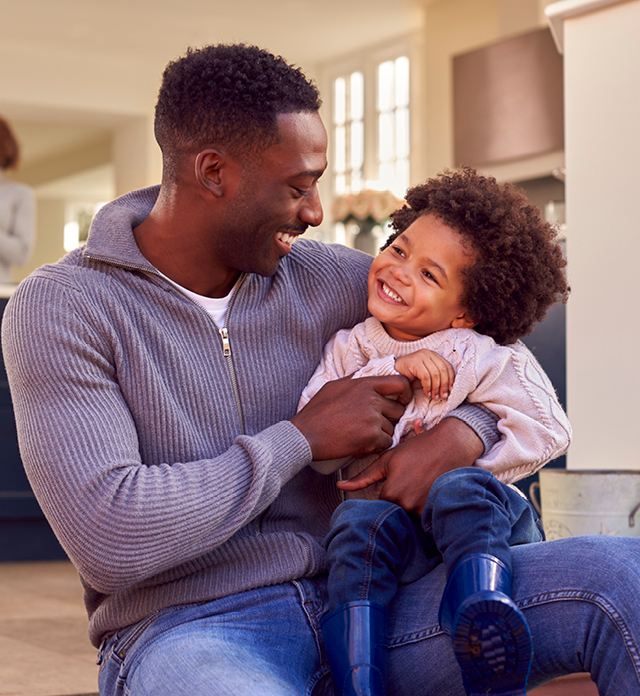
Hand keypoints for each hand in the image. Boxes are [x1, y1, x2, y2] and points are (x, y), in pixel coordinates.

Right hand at [291, 375, 412, 460]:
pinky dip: (376, 446)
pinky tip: (361, 445)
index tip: (400, 401)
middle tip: (376, 426)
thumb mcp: (334, 386)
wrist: (305, 435)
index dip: (404, 393)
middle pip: (398, 409)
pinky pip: (386, 442)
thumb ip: (354, 380)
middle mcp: (371, 399)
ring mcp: (372, 417)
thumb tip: (367, 374)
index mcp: (364, 384)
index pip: (400, 382)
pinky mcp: (371, 436)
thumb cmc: (316, 412)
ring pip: (391, 428)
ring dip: (381, 435)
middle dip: (390, 419)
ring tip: (362, 436)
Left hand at [337, 416, 483, 515]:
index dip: (383, 496)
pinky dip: (425, 505)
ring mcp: (424, 510)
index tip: (392, 484)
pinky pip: (425, 516)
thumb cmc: (418, 449)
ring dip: (411, 504)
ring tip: (420, 482)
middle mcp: (407, 506)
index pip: (378, 506)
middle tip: (409, 481)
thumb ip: (364, 477)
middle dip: (397, 500)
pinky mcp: (439, 510)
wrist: (452, 444)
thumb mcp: (388, 460)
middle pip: (394, 512)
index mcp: (391, 493)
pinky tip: (428, 488)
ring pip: (409, 515)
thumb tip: (340, 485)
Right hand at [395, 349, 454, 399]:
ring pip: (435, 373)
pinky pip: (426, 376)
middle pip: (443, 369)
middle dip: (445, 385)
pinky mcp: (414, 361)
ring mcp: (421, 356)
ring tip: (434, 396)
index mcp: (434, 355)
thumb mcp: (427, 376)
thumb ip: (437, 379)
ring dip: (436, 388)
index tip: (451, 390)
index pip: (448, 366)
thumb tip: (448, 390)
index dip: (451, 379)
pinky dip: (428, 387)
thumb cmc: (411, 376)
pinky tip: (427, 393)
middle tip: (443, 396)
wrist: (394, 373)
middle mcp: (428, 353)